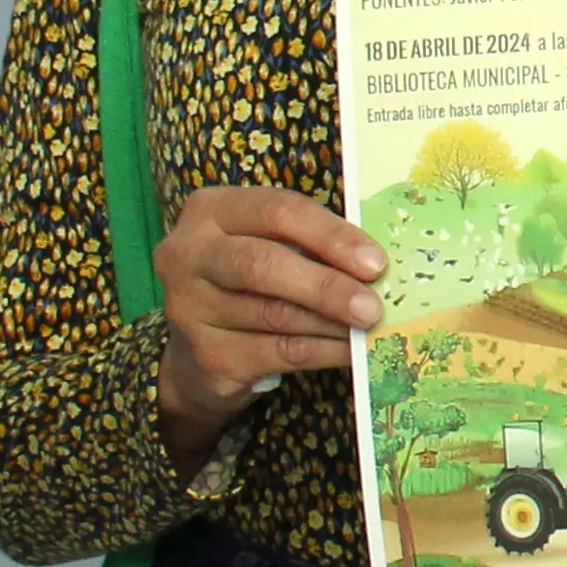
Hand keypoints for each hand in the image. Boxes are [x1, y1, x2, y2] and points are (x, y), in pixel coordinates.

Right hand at [154, 184, 385, 467]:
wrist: (199, 350)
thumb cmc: (250, 281)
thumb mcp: (269, 244)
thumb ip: (310, 244)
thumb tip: (378, 264)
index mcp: (210, 210)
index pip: (276, 211)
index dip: (330, 235)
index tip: (375, 261)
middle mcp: (188, 254)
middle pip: (263, 265)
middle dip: (326, 286)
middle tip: (373, 306)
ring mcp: (189, 308)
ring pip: (275, 314)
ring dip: (332, 323)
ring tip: (371, 328)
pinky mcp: (207, 356)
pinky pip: (279, 352)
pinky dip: (323, 352)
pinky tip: (351, 351)